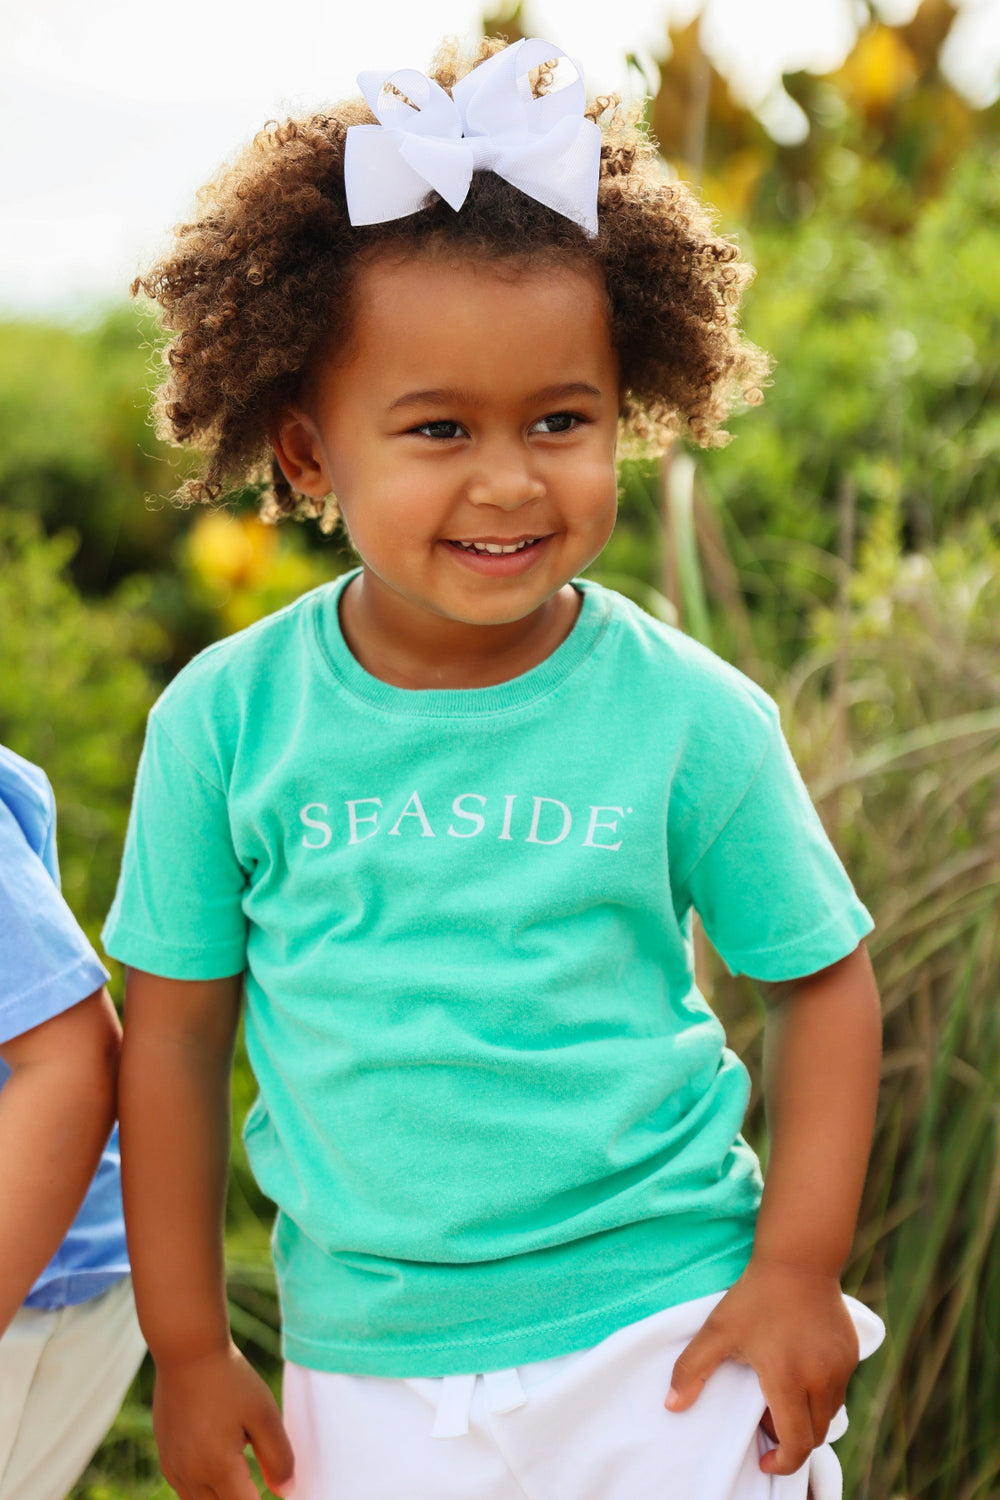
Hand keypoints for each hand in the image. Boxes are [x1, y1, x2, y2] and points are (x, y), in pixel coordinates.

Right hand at [152, 1342, 294, 1499]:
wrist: (187, 1350)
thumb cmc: (230, 1378)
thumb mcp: (264, 1414)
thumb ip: (278, 1457)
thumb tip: (286, 1492)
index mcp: (218, 1467)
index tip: (272, 1490)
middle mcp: (190, 1474)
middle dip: (242, 1499)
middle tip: (256, 1482)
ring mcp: (173, 1466)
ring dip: (221, 1497)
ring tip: (240, 1475)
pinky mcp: (165, 1456)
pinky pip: (184, 1489)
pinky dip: (202, 1488)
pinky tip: (217, 1466)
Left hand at [664, 1257, 859, 1476]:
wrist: (798, 1259)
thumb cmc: (755, 1297)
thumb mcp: (717, 1331)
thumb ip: (691, 1370)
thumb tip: (672, 1405)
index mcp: (788, 1380)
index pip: (796, 1443)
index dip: (782, 1462)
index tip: (765, 1461)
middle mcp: (821, 1380)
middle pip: (814, 1434)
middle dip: (791, 1439)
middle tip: (766, 1421)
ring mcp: (841, 1367)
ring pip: (829, 1413)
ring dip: (808, 1416)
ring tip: (780, 1394)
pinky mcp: (851, 1353)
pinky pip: (839, 1388)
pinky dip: (821, 1393)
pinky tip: (800, 1370)